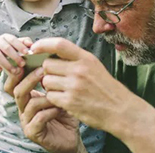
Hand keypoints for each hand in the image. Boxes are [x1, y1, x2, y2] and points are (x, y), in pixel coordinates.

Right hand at [0, 34, 31, 73]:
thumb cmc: (8, 51)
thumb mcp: (15, 46)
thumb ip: (23, 44)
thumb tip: (32, 45)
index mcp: (6, 37)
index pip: (13, 40)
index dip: (20, 46)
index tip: (27, 53)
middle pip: (6, 48)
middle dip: (15, 56)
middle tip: (23, 64)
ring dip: (7, 64)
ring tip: (14, 71)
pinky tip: (0, 71)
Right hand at [13, 68, 82, 152]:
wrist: (72, 136)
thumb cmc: (65, 112)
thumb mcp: (58, 92)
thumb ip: (52, 78)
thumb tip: (51, 57)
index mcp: (26, 97)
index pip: (13, 82)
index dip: (17, 72)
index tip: (29, 60)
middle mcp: (23, 108)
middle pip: (17, 90)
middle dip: (29, 79)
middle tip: (42, 71)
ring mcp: (26, 121)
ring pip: (29, 104)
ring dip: (45, 97)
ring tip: (58, 93)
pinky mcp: (33, 133)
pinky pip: (38, 119)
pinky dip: (50, 111)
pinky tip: (60, 108)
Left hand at [30, 38, 144, 134]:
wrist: (120, 110)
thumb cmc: (105, 87)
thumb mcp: (94, 65)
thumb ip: (74, 58)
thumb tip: (49, 52)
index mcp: (85, 58)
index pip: (59, 44)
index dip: (43, 44)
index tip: (34, 48)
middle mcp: (79, 70)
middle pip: (47, 64)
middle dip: (47, 71)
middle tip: (56, 77)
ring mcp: (74, 86)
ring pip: (46, 81)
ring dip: (49, 85)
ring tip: (61, 89)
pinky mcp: (70, 102)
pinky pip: (50, 96)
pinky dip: (53, 98)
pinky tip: (64, 99)